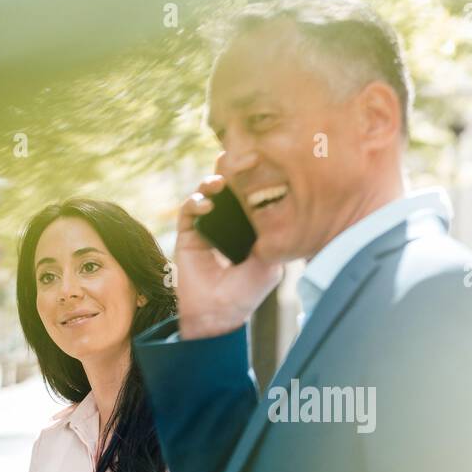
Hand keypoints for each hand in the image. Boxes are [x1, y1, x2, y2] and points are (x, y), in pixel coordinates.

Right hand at [174, 168, 282, 338]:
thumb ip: (273, 240)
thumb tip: (283, 213)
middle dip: (228, 173)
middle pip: (226, 191)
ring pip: (206, 195)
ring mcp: (206, 230)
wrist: (218, 313)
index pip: (248, 199)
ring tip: (218, 182)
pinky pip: (188, 211)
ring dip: (210, 184)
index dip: (250, 181)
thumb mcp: (270, 265)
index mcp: (247, 231)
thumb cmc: (247, 292)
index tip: (257, 163)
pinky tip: (206, 205)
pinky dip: (196, 203)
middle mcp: (226, 227)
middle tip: (233, 158)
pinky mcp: (188, 236)